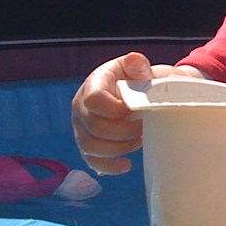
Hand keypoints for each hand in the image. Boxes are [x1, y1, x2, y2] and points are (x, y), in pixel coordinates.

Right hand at [71, 52, 180, 174]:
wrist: (139, 91)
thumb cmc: (140, 79)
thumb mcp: (140, 68)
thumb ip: (138, 65)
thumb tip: (134, 59)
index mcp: (94, 84)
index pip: (94, 100)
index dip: (115, 109)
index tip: (135, 110)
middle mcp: (81, 106)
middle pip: (94, 127)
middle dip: (122, 132)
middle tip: (143, 128)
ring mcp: (82, 127)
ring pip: (90, 146)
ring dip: (118, 149)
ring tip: (138, 142)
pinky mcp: (88, 143)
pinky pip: (91, 160)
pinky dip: (109, 166)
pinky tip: (126, 165)